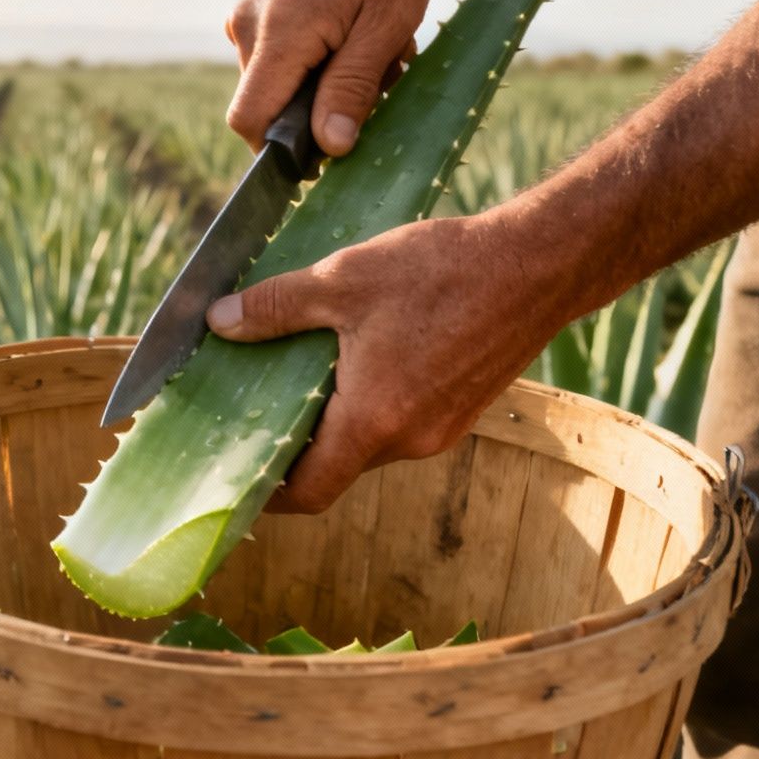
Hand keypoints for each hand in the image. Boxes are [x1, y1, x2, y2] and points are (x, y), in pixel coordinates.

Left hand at [204, 215, 569, 513]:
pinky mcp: (462, 410)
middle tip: (254, 409)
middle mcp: (411, 439)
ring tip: (299, 375)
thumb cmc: (443, 271)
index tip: (237, 477)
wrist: (540, 263)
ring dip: (335, 420)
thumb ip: (275, 306)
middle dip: (295, 445)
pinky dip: (370, 406)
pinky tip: (354, 360)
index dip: (269, 494)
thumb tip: (219, 322)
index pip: (311, 491)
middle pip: (337, 467)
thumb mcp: (343, 279)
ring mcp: (442, 428)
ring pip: (370, 443)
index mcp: (375, 420)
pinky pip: (401, 423)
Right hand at [227, 0, 432, 156]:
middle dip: (318, 109)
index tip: (327, 151)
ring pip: (274, 81)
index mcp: (278, 34)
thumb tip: (329, 147)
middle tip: (376, 78)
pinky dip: (315, 58)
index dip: (281, 150)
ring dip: (322, 81)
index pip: (250, 120)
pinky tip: (350, 30)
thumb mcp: (385, 26)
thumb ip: (352, 89)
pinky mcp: (252, 7)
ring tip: (368, 45)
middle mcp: (247, 26)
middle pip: (267, 104)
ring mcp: (245, 14)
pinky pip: (276, 56)